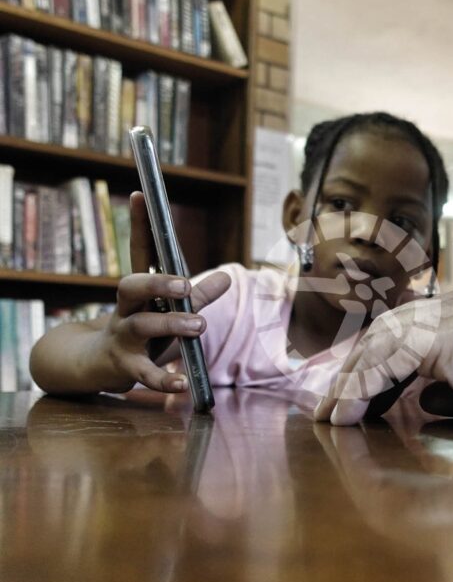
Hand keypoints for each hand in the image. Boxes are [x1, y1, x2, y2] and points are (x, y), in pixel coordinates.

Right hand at [94, 192, 230, 392]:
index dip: (138, 225)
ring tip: (199, 325)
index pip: (138, 253)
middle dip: (157, 282)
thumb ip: (198, 296)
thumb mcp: (168, 311)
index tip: (140, 195)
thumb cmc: (141, 332)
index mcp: (139, 291)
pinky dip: (163, 380)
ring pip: (141, 326)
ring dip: (170, 324)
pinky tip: (181, 386)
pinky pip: (144, 374)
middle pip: (131, 286)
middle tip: (184, 285)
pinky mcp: (125, 367)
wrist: (94, 366)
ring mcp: (123, 338)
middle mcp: (126, 310)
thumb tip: (229, 276)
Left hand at [314, 285, 452, 433]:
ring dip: (348, 380)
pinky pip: (385, 360)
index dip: (378, 363)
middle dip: (353, 368)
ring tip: (328, 416)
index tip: (358, 394)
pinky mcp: (448, 335)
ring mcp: (452, 314)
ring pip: (378, 343)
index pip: (409, 331)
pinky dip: (359, 389)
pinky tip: (344, 417)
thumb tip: (424, 400)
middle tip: (331, 403)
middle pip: (385, 330)